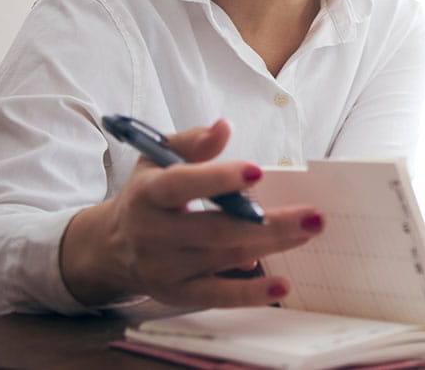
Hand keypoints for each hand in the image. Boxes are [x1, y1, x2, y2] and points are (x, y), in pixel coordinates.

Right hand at [59, 119, 322, 307]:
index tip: (258, 172)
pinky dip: (250, 294)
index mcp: (147, 193)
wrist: (111, 246)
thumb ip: (192, 142)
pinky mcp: (177, 294)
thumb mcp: (157, 158)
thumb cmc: (147, 194)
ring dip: (272, 245)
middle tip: (313, 215)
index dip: (218, 179)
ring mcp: (164, 268)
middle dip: (268, 223)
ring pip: (225, 258)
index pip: (181, 186)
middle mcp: (153, 233)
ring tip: (310, 230)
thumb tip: (224, 127)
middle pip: (215, 229)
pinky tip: (282, 286)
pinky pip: (217, 296)